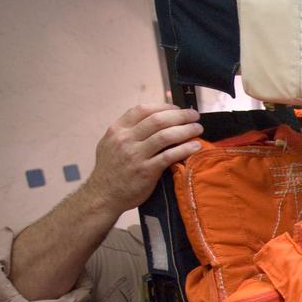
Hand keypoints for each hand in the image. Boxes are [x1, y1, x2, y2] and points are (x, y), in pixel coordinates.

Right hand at [83, 104, 201, 214]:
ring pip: (166, 135)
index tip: (177, 108)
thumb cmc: (110, 170)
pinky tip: (194, 146)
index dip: (163, 107)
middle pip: (158, 120)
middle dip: (180, 115)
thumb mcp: (110, 144)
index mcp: (117, 130)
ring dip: (186, 130)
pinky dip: (185, 149)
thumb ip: (128, 131)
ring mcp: (135, 155)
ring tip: (198, 129)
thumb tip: (153, 120)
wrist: (103, 195)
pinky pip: (169, 156)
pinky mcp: (146, 171)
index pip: (143, 110)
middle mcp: (125, 139)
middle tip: (194, 116)